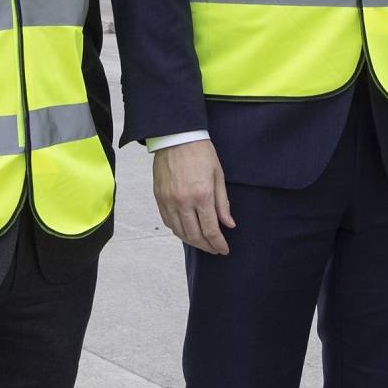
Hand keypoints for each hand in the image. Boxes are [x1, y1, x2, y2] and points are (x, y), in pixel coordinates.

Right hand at [152, 139, 235, 254]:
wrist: (176, 137)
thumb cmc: (200, 152)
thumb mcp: (218, 176)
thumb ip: (223, 203)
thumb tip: (228, 224)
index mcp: (201, 195)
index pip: (211, 229)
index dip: (218, 243)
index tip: (224, 249)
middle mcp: (183, 201)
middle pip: (194, 235)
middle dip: (206, 246)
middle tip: (214, 249)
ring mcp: (168, 200)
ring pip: (179, 232)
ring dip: (192, 241)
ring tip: (202, 243)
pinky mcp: (159, 197)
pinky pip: (167, 221)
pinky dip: (177, 230)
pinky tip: (186, 231)